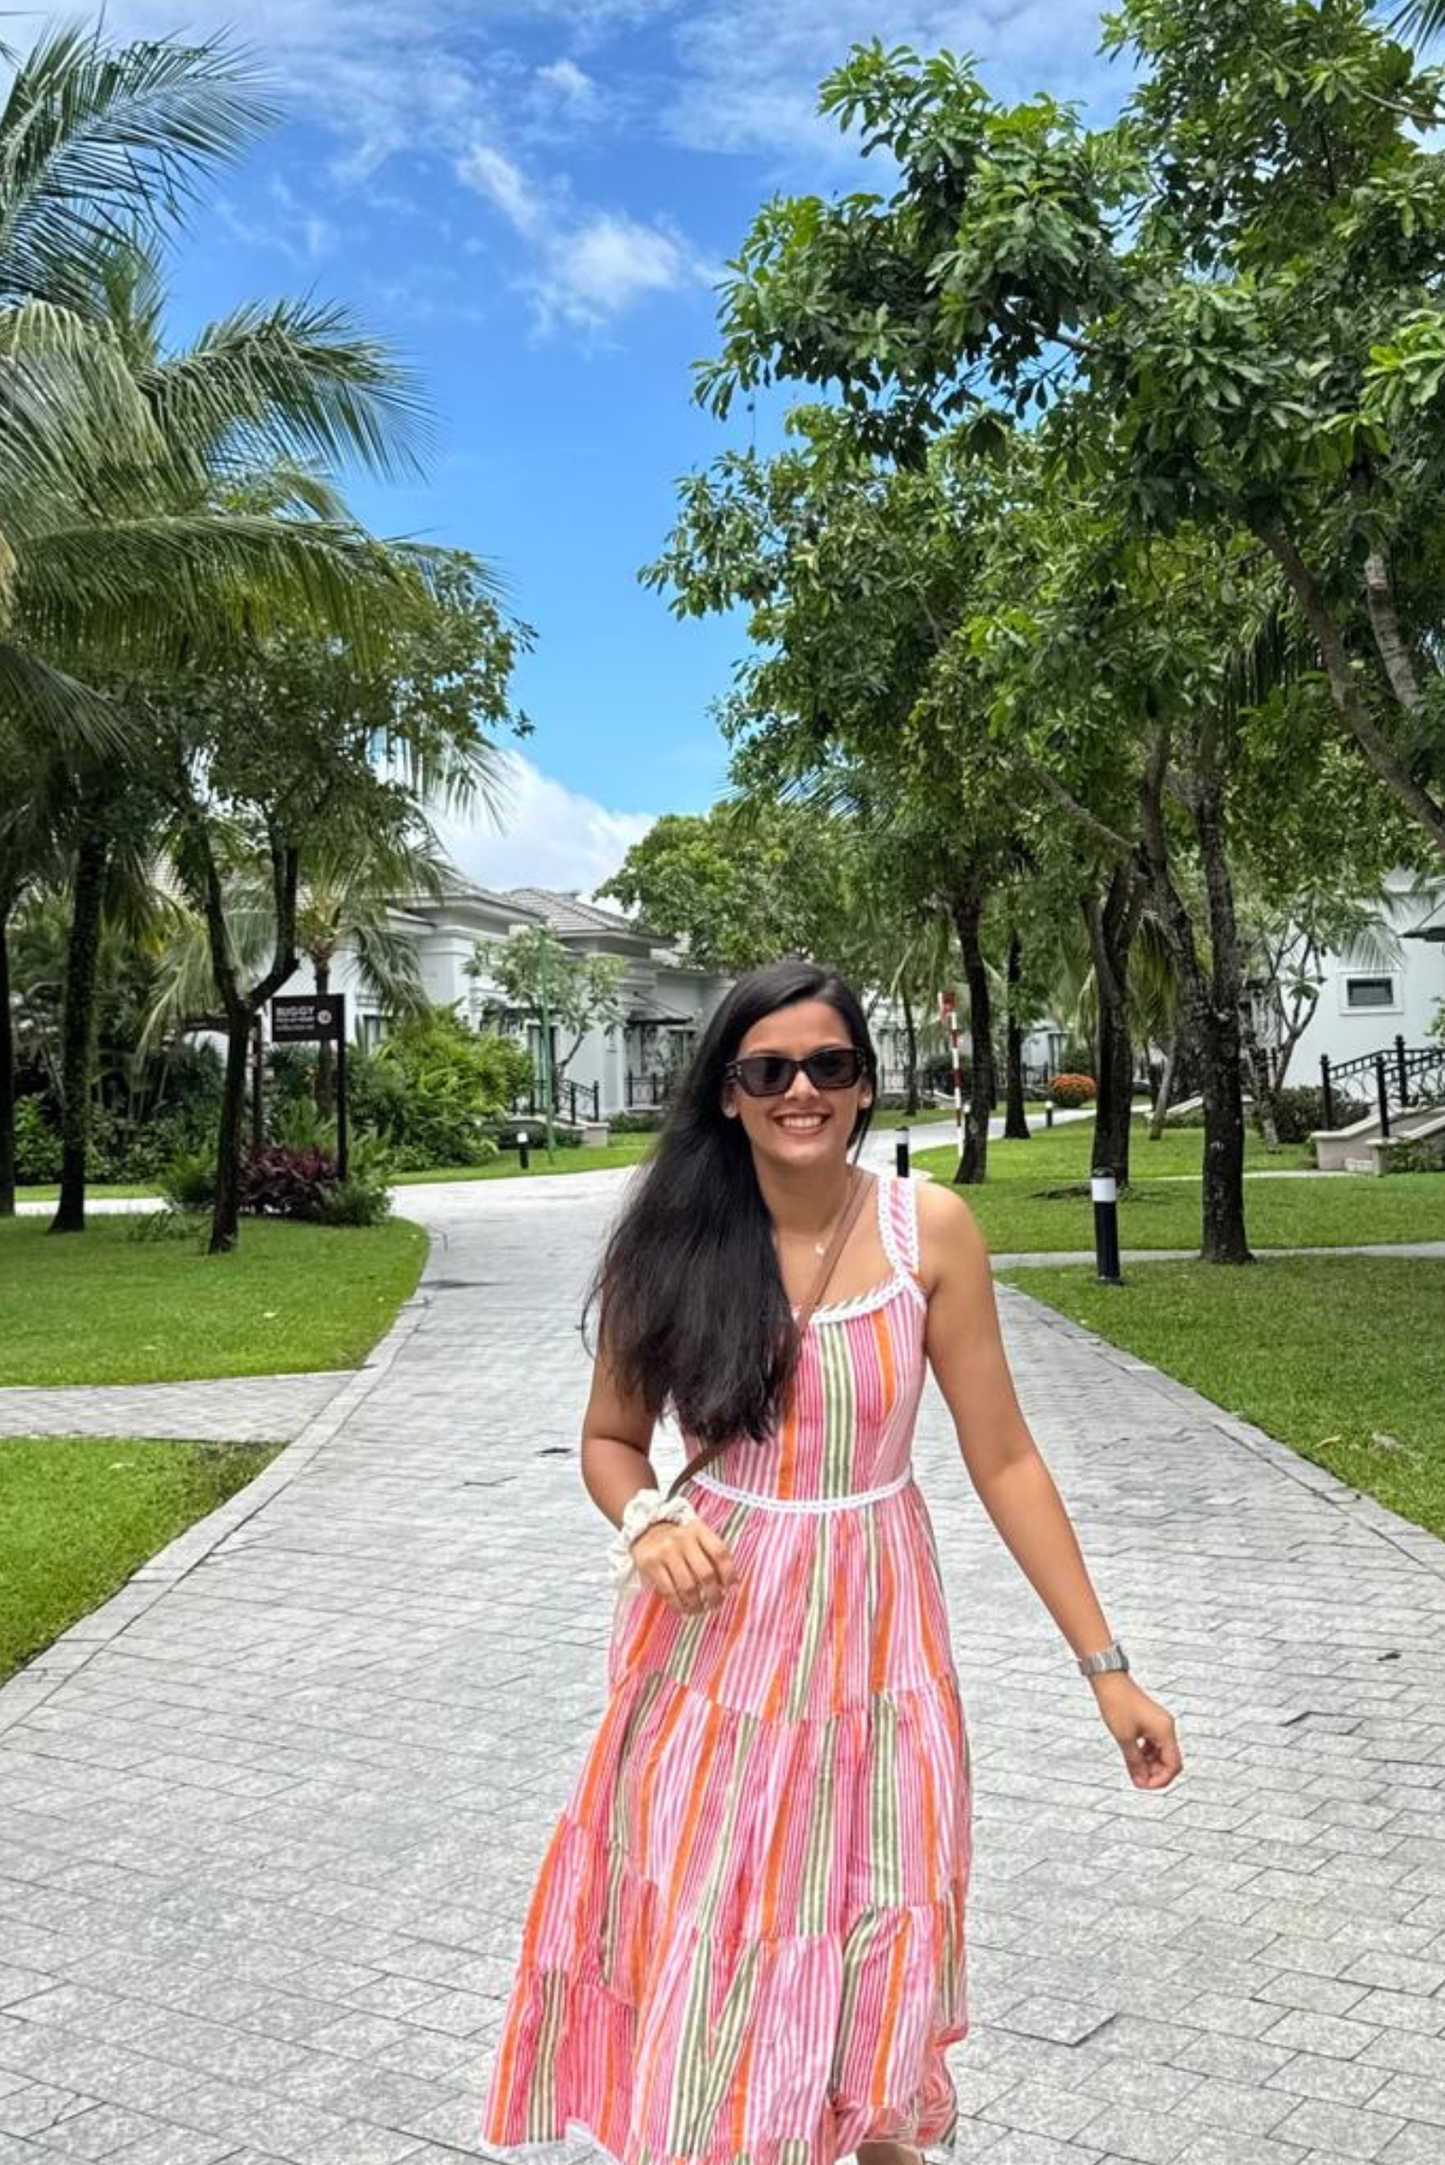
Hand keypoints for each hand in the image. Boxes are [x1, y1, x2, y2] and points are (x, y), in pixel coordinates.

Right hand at [631, 1518, 736, 1615]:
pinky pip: (668, 1591)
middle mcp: (683, 1539)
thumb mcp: (696, 1535)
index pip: (719, 1553)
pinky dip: (679, 1605)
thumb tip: (731, 1583)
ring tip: (700, 1610)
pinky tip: (684, 1610)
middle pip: (705, 1573)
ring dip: (697, 1604)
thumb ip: (712, 1554)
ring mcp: (665, 1552)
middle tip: (716, 1605)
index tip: (730, 1588)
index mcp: (698, 1530)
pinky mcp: (650, 1564)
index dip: (728, 1574)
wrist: (644, 1527)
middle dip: (714, 1595)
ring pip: (688, 1586)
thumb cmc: (678, 1537)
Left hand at [1091, 1674, 1182, 1788]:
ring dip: (1150, 1765)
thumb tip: (1141, 1782)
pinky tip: (1134, 1757)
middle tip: (1137, 1780)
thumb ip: (1135, 1762)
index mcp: (1165, 1731)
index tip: (1144, 1786)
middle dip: (1156, 1774)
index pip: (1173, 1765)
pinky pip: (1155, 1744)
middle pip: (1170, 1761)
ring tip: (1134, 1770)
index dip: (1161, 1780)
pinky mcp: (1152, 1722)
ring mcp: (1160, 1724)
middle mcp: (1167, 1728)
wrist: (1110, 1681)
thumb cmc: (1117, 1705)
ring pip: (1162, 1753)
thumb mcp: (1124, 1738)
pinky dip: (1146, 1754)